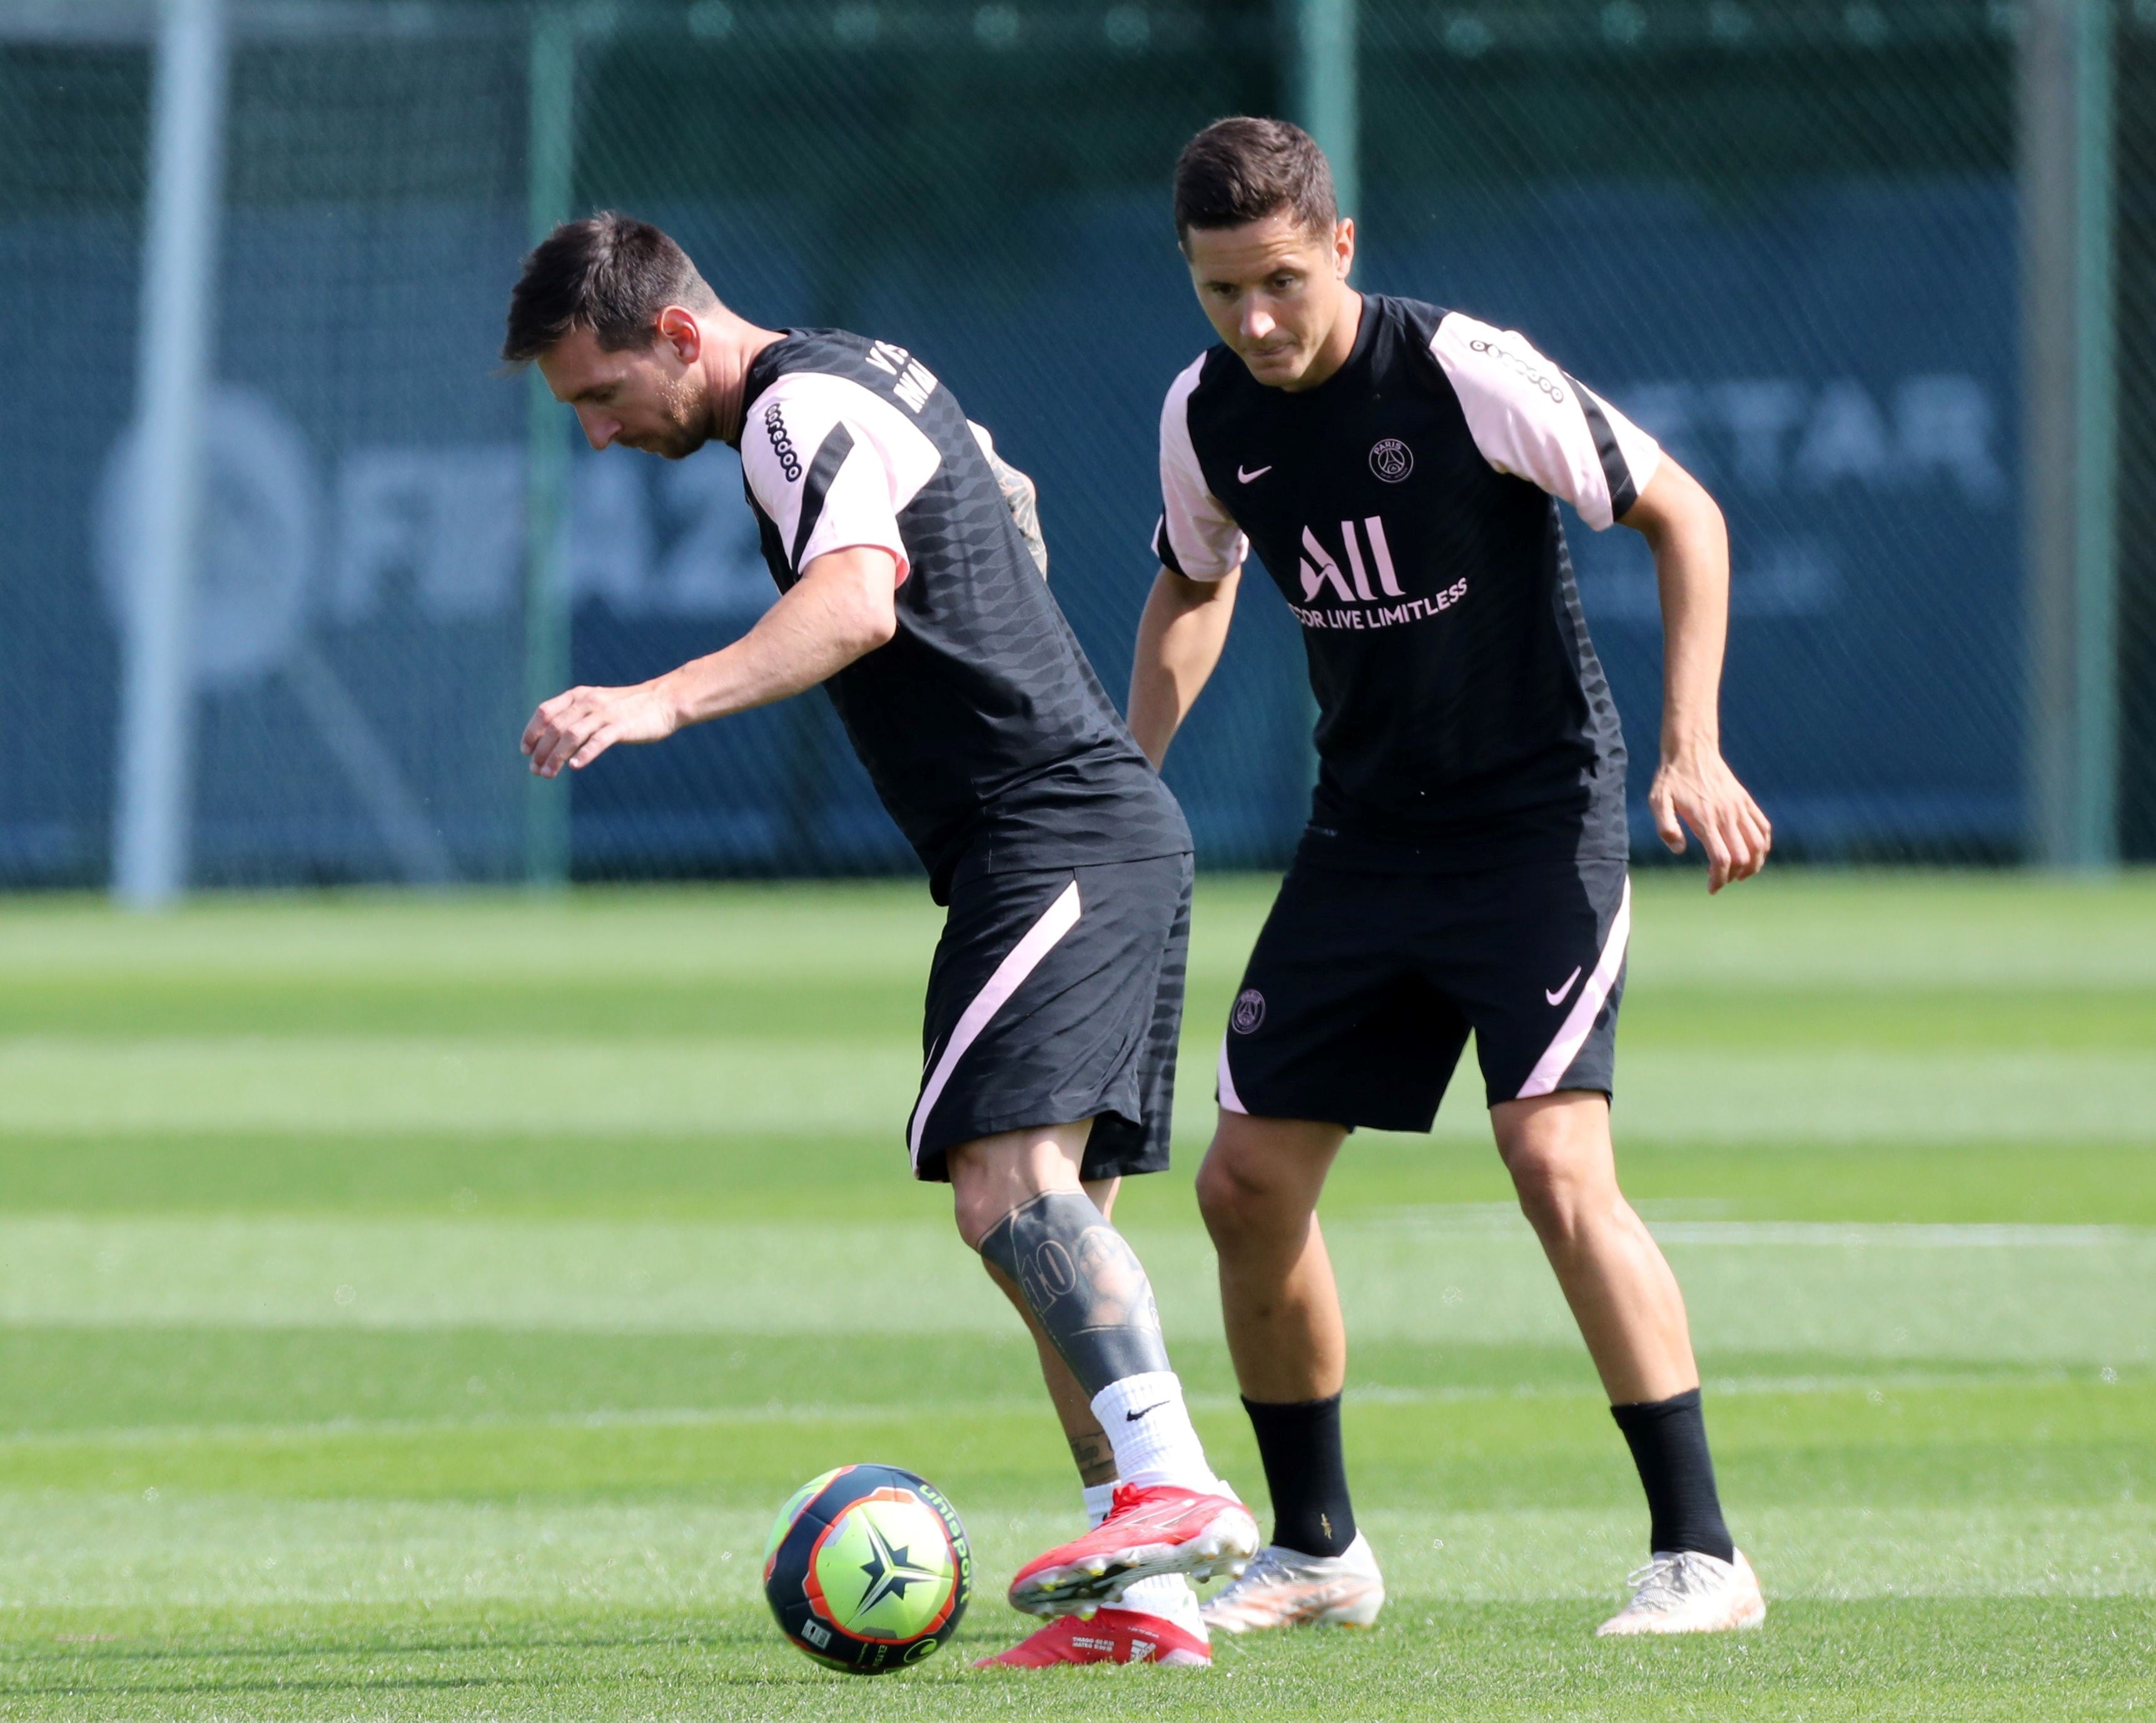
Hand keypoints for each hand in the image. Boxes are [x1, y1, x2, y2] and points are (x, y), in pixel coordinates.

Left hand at [521, 681, 677, 777]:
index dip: (531, 732)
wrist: (664, 701)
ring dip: (556, 756)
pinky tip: (575, 766)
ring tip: (548, 774)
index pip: (545, 712)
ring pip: (571, 735)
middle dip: (541, 751)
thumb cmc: (629, 708)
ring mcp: (605, 714)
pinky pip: (598, 741)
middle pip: (555, 727)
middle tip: (535, 770)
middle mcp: (588, 702)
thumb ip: (576, 716)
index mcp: (579, 696)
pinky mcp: (622, 726)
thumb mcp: (598, 704)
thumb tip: (552, 737)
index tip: (525, 751)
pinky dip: (585, 754)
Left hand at [1647, 744, 1771, 891]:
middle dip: (1733, 875)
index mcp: (1705, 819)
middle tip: (1720, 880)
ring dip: (1753, 864)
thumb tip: (1679, 850)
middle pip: (1742, 857)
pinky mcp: (1746, 801)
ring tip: (1740, 874)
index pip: (1721, 858)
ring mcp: (1739, 807)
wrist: (1691, 750)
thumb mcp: (1657, 801)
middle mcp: (1727, 815)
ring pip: (1759, 845)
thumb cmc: (1671, 779)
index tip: (1711, 888)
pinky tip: (1753, 854)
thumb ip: (1665, 827)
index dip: (1719, 878)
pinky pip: (1764, 827)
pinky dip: (1763, 845)